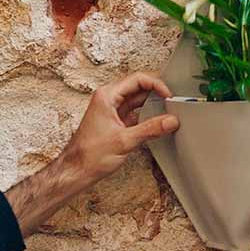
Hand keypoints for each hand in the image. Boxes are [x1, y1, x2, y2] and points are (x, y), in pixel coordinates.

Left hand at [60, 72, 178, 186]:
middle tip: (172, 101)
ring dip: (154, 103)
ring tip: (168, 110)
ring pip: (139, 99)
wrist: (77, 171)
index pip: (138, 79)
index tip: (169, 96)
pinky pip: (137, 111)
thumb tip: (171, 121)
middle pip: (139, 87)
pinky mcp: (117, 121)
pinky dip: (149, 114)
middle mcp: (108, 99)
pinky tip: (158, 121)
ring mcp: (112, 110)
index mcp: (106, 97)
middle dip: (157, 92)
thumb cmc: (89, 155)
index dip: (157, 85)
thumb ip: (151, 129)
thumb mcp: (125, 141)